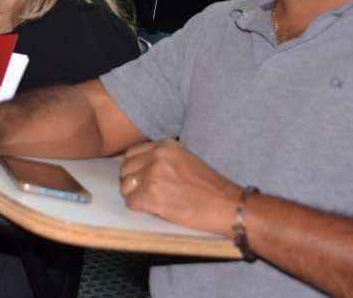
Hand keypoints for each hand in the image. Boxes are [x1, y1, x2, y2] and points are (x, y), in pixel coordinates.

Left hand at [119, 139, 239, 235]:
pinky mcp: (152, 194)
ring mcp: (153, 174)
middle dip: (133, 183)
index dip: (136, 169)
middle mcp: (157, 155)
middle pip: (125, 169)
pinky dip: (141, 208)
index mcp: (165, 145)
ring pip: (125, 186)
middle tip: (148, 193)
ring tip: (154, 201)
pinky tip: (157, 209)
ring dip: (135, 196)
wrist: (227, 205)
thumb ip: (162, 159)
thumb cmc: (210, 188)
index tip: (144, 179)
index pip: (132, 153)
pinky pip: (131, 202)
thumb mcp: (185, 159)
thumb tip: (138, 168)